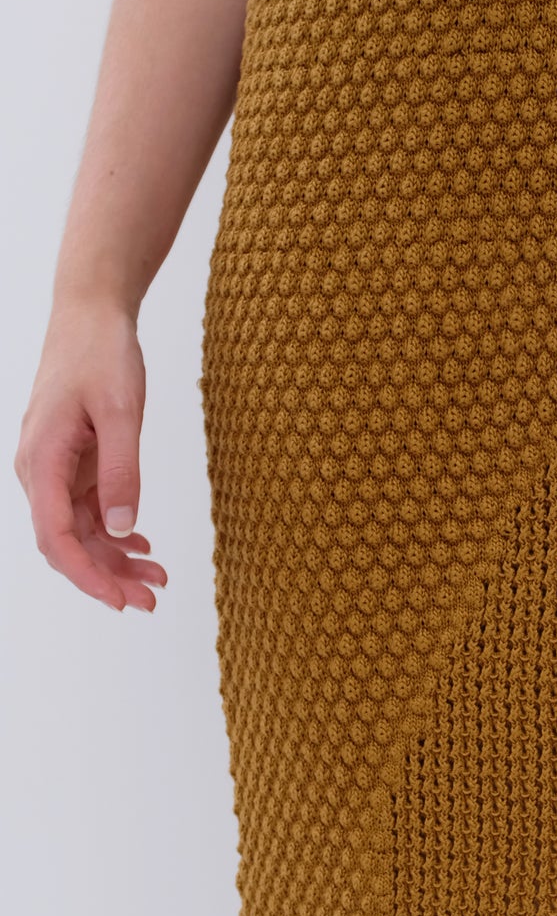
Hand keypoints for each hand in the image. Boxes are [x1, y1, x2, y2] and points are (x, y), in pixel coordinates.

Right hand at [13, 297, 167, 613]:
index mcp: (42, 461)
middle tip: (152, 600)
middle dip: (107, 577)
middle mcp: (40, 471)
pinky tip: (143, 545)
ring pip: (81, 531)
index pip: (56, 538)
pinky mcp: (73, 463)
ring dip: (115, 559)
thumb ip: (121, 471)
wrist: (91, 315)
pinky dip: (116, 533)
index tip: (121, 601)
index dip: (87, 575)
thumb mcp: (120, 412)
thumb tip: (119, 528)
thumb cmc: (100, 354)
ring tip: (158, 579)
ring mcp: (56, 469)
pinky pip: (89, 511)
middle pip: (68, 543)